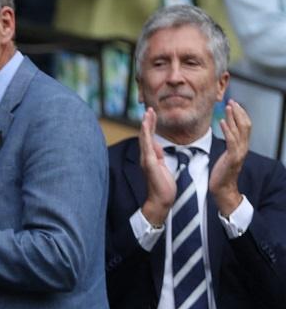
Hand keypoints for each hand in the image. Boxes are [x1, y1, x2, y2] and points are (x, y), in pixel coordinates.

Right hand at [138, 107, 175, 226]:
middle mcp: (146, 157)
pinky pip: (147, 146)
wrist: (161, 200)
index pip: (149, 138)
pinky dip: (145, 134)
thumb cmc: (164, 186)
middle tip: (149, 108)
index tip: (152, 114)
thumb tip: (158, 146)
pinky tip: (145, 125)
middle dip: (147, 122)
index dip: (150, 126)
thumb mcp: (163, 167)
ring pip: (145, 138)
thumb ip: (159, 156)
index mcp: (150, 157)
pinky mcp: (149, 163)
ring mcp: (146, 159)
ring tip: (147, 112)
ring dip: (146, 124)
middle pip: (145, 135)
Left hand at [210, 99, 250, 215]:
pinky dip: (228, 130)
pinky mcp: (233, 158)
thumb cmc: (221, 173)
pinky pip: (232, 141)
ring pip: (240, 130)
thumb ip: (228, 144)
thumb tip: (225, 133)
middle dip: (239, 112)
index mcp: (242, 146)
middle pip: (245, 125)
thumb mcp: (226, 155)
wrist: (222, 189)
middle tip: (232, 101)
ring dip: (234, 117)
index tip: (234, 104)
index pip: (245, 126)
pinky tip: (223, 122)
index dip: (241, 114)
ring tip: (228, 106)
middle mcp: (243, 148)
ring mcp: (239, 153)